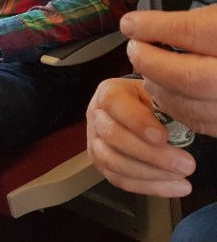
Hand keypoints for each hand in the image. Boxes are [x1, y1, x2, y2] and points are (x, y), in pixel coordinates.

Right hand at [86, 77, 194, 196]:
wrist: (141, 112)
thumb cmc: (152, 103)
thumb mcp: (157, 94)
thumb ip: (164, 105)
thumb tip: (178, 122)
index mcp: (109, 93)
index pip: (114, 103)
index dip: (136, 121)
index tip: (163, 137)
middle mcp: (96, 115)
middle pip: (112, 135)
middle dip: (150, 154)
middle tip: (184, 163)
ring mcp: (94, 141)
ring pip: (112, 161)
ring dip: (150, 173)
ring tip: (181, 176)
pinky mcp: (101, 163)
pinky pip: (120, 180)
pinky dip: (150, 186)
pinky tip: (175, 187)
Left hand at [122, 5, 216, 135]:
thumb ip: (197, 23)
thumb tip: (143, 26)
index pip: (192, 32)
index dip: (155, 28)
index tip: (131, 24)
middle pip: (189, 77)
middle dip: (152, 63)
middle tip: (135, 49)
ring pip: (194, 105)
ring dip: (160, 88)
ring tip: (147, 70)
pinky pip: (204, 123)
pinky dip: (178, 108)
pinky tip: (166, 92)